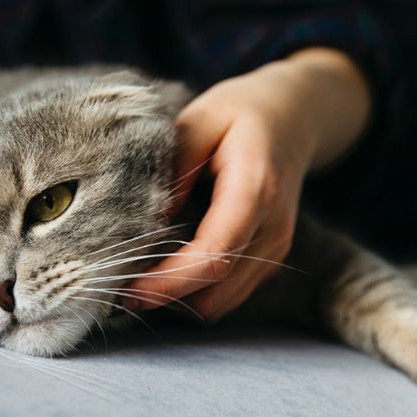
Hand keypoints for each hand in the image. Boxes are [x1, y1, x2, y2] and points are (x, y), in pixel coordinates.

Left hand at [124, 48, 370, 321]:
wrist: (295, 116)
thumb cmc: (241, 112)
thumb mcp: (199, 120)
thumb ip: (174, 167)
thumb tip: (145, 220)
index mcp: (256, 190)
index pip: (213, 256)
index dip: (167, 282)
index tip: (127, 289)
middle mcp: (273, 229)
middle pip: (216, 292)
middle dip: (166, 297)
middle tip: (120, 284)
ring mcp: (275, 248)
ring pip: (222, 303)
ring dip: (180, 299)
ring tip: (139, 276)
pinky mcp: (269, 259)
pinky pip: (228, 294)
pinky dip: (195, 292)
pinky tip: (167, 268)